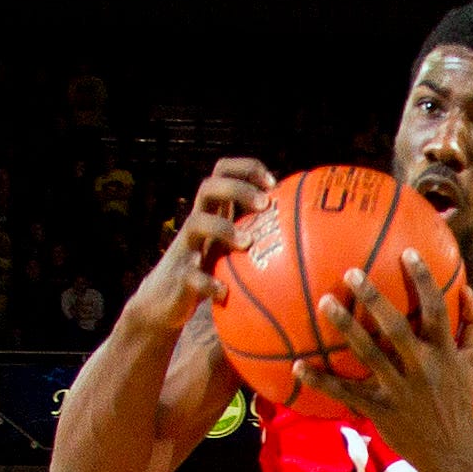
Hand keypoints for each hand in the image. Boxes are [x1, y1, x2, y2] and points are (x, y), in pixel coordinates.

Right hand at [145, 158, 275, 316]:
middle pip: (208, 187)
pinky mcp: (179, 278)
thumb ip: (256, 239)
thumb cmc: (208, 273)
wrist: (163, 302)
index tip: (273, 183)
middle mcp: (198, 225)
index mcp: (213, 214)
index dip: (247, 169)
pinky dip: (209, 283)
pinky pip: (191, 276)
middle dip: (237, 188)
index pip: (223, 172)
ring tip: (246, 243)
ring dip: (222, 228)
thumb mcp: (230, 251)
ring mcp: (186, 250)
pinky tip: (225, 292)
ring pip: (195, 223)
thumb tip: (308, 239)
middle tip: (265, 204)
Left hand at [303, 246, 472, 471]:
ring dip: (346, 327)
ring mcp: (399, 390)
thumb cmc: (459, 403)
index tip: (408, 252)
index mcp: (444, 353)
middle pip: (397, 327)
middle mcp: (422, 368)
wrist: (452, 454)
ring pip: (369, 354)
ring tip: (325, 302)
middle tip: (352, 272)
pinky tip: (299, 366)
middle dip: (375, 298)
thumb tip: (467, 288)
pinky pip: (347, 392)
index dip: (424, 280)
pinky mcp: (380, 410)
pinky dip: (322, 380)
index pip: (436, 309)